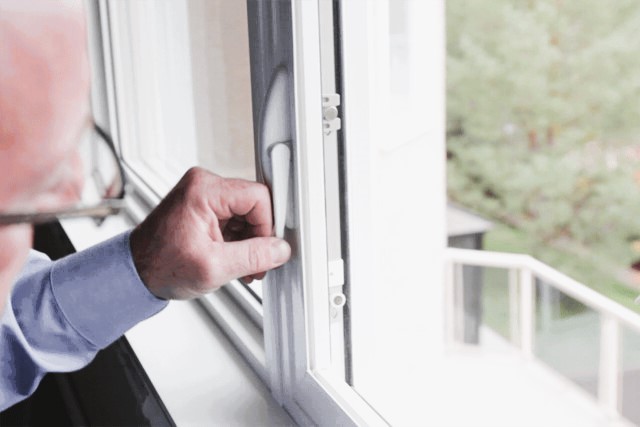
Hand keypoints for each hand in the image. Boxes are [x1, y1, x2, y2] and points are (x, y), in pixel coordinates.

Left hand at [130, 167, 290, 299]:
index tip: (267, 249)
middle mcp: (203, 185)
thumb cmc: (160, 267)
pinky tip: (231, 258)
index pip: (257, 197)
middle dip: (258, 237)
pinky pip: (235, 218)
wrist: (136, 273)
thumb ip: (253, 256)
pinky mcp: (203, 206)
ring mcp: (203, 195)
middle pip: (253, 205)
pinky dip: (238, 240)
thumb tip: (279, 249)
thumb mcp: (213, 267)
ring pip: (246, 214)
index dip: (267, 226)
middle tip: (254, 263)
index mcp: (203, 190)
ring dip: (248, 241)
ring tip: (240, 265)